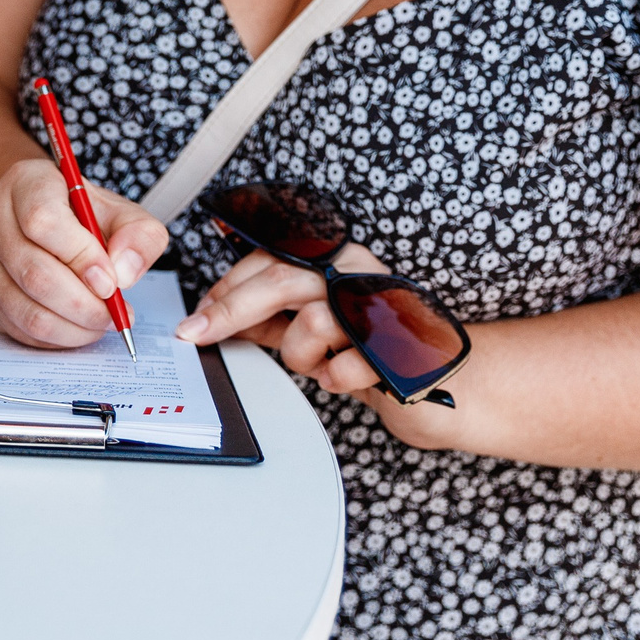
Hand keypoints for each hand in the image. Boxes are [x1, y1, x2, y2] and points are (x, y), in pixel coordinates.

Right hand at [0, 157, 168, 348]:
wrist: (43, 219)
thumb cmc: (83, 215)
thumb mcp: (121, 212)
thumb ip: (138, 236)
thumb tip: (123, 274)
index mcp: (26, 182)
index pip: (43, 221)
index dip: (80, 257)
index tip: (111, 282)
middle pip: (33, 272)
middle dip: (82, 304)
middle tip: (116, 314)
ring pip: (23, 308)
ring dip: (71, 327)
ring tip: (101, 323)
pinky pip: (16, 327)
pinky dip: (54, 338)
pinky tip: (77, 327)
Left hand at [177, 244, 472, 447]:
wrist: (443, 380)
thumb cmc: (373, 347)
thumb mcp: (315, 325)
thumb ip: (271, 316)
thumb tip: (213, 316)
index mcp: (336, 259)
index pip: (270, 260)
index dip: (228, 287)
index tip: (198, 316)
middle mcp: (358, 273)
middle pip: (281, 281)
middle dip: (231, 310)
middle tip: (196, 334)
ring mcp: (382, 307)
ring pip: (311, 324)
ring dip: (301, 355)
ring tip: (319, 363)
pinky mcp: (400, 348)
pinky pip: (345, 368)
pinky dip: (335, 379)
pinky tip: (344, 378)